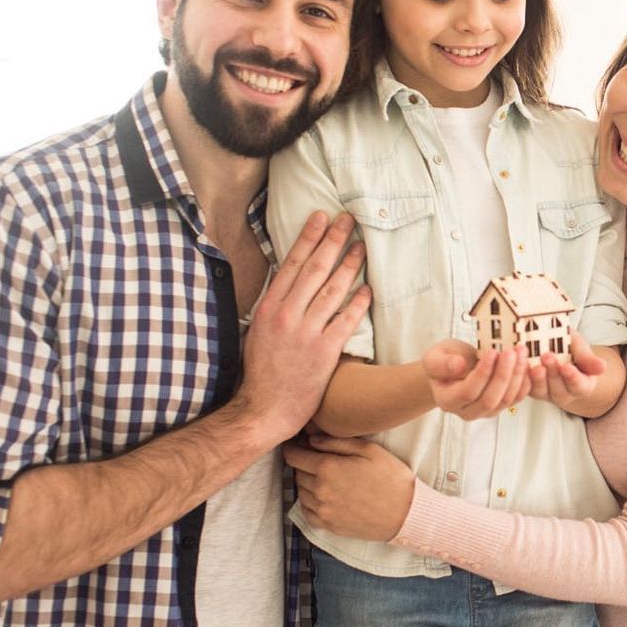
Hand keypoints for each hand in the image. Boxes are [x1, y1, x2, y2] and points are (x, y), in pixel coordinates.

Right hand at [232, 211, 370, 441]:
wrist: (263, 409)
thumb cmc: (261, 372)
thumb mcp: (258, 332)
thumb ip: (274, 307)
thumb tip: (286, 282)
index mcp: (268, 308)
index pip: (291, 264)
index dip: (308, 238)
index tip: (320, 217)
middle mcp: (286, 316)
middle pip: (314, 269)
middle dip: (332, 241)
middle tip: (348, 220)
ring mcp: (306, 333)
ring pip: (332, 291)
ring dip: (349, 265)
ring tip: (362, 247)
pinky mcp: (324, 352)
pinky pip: (345, 321)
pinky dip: (357, 303)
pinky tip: (368, 288)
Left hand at [285, 433, 414, 540]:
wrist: (405, 514)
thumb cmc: (391, 478)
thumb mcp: (369, 449)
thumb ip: (336, 441)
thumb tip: (311, 438)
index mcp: (328, 468)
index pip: (293, 455)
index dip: (294, 447)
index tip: (299, 444)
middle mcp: (320, 490)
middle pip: (296, 472)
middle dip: (304, 463)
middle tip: (320, 459)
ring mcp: (322, 510)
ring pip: (300, 491)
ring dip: (307, 482)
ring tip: (327, 477)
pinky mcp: (327, 525)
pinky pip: (306, 510)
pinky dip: (310, 501)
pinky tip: (325, 495)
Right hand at [422, 338, 530, 419]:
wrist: (453, 368)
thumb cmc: (444, 361)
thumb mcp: (435, 357)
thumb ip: (442, 363)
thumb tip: (458, 366)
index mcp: (448, 400)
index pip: (468, 391)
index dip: (483, 373)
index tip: (493, 352)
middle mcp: (467, 411)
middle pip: (490, 399)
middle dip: (504, 374)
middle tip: (512, 351)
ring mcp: (485, 411)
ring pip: (506, 399)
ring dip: (517, 375)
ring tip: (521, 352)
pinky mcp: (500, 406)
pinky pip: (517, 398)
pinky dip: (524, 381)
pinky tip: (526, 363)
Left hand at [527, 334, 605, 412]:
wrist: (553, 347)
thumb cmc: (571, 349)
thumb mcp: (581, 349)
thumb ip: (589, 359)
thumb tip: (603, 368)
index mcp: (582, 385)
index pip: (578, 386)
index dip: (572, 378)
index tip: (566, 367)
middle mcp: (564, 393)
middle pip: (559, 390)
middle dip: (552, 373)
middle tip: (547, 356)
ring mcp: (546, 393)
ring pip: (541, 391)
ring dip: (537, 379)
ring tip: (534, 365)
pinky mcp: (530, 389)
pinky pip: (525, 388)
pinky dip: (522, 378)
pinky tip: (520, 366)